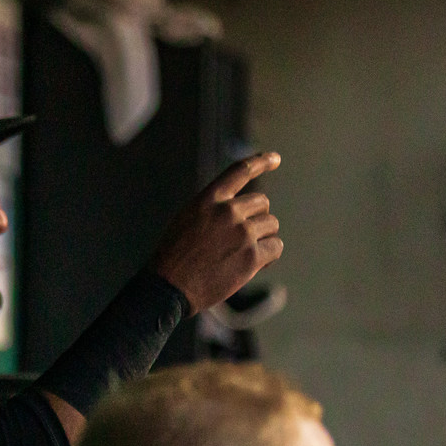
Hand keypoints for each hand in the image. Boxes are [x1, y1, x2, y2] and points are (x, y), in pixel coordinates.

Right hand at [150, 152, 282, 313]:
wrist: (169, 287)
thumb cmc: (175, 257)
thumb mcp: (188, 219)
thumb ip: (214, 209)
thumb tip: (242, 210)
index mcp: (209, 199)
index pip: (240, 171)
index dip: (261, 161)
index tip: (276, 158)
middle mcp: (227, 211)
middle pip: (262, 203)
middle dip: (256, 218)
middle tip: (242, 239)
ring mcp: (242, 233)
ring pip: (271, 225)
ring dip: (262, 238)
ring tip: (243, 254)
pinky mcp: (251, 257)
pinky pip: (276, 247)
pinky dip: (269, 256)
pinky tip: (253, 265)